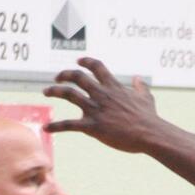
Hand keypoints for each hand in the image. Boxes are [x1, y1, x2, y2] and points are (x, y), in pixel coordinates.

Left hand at [44, 57, 161, 151]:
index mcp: (113, 86)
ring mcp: (95, 109)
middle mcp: (101, 94)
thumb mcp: (146, 97)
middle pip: (77, 77)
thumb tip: (138, 78)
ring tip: (46, 92)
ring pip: (69, 94)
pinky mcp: (92, 126)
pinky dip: (56, 126)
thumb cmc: (148, 118)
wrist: (148, 133)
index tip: (78, 61)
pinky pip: (69, 124)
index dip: (86, 62)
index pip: (96, 66)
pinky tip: (46, 128)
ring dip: (55, 91)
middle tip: (57, 78)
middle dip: (65, 75)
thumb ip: (140, 87)